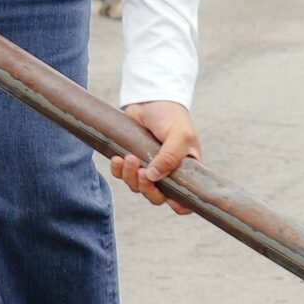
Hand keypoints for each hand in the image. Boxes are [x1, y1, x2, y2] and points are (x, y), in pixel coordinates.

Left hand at [109, 101, 199, 216]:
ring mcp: (149, 168)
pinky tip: (117, 159)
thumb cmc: (173, 117)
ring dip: (130, 177)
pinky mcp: (132, 160)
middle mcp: (167, 174)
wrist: (152, 98)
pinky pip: (122, 175)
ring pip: (137, 187)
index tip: (168, 198)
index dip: (178, 205)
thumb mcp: (179, 135)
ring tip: (128, 157)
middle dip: (147, 189)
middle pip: (157, 197)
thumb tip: (153, 178)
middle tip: (141, 172)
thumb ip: (170, 157)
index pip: (184, 200)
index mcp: (185, 172)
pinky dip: (118, 170)